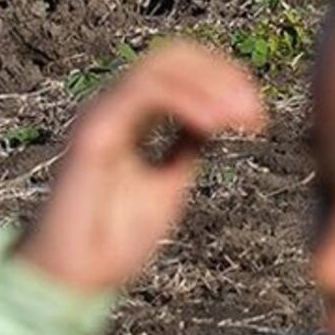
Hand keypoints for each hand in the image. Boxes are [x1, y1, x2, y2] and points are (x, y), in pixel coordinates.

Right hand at [15, 38, 267, 297]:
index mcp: (129, 116)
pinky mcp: (93, 133)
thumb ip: (187, 146)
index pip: (177, 69)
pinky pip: (142, 93)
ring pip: (158, 67)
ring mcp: (100, 116)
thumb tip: (216, 119)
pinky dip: (185, 100)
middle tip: (256, 114)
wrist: (76, 276)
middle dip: (223, 76)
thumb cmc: (114, 236)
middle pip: (171, 58)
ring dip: (210, 86)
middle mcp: (112, 108)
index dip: (223, 79)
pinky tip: (214, 124)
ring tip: (243, 118)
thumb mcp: (169, 182)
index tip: (257, 116)